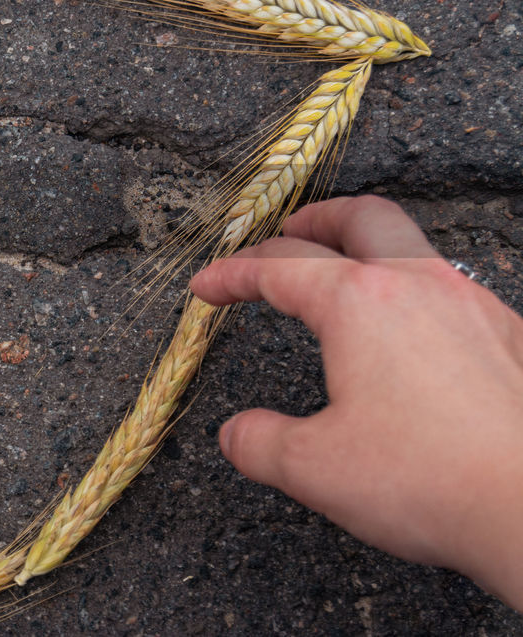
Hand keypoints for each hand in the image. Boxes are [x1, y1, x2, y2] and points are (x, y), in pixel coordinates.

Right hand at [191, 196, 522, 609]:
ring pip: (414, 247)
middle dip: (314, 219)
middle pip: (360, 217)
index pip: (279, 266)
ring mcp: (474, 306)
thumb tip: (236, 434)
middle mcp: (419, 285)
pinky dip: (416, 294)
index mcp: (359, 302)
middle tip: (286, 235)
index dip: (232, 274)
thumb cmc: (429, 480)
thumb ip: (260, 443)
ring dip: (371, 251)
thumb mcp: (315, 468)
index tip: (207, 287)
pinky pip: (455, 291)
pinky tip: (414, 338)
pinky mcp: (512, 338)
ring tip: (348, 280)